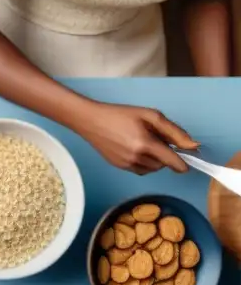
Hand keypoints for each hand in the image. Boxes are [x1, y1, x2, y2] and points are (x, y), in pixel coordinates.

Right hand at [73, 102, 197, 174]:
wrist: (92, 121)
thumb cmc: (122, 114)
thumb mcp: (151, 116)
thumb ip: (174, 131)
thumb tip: (193, 146)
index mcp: (145, 144)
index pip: (172, 160)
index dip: (183, 164)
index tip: (189, 163)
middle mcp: (136, 158)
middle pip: (163, 165)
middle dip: (166, 155)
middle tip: (159, 140)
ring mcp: (126, 164)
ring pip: (152, 169)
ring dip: (156, 160)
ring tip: (146, 143)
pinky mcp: (119, 167)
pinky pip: (140, 170)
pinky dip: (145, 163)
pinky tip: (136, 149)